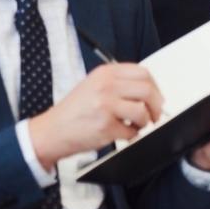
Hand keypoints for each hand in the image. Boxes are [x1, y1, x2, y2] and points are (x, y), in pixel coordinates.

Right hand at [29, 63, 163, 171]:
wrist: (53, 130)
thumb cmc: (73, 111)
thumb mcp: (92, 85)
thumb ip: (117, 83)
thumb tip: (148, 90)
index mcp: (104, 73)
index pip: (143, 73)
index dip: (155, 87)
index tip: (155, 97)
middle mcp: (105, 86)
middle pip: (147, 91)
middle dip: (156, 106)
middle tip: (154, 114)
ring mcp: (105, 106)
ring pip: (143, 112)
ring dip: (144, 122)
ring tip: (135, 125)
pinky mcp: (106, 126)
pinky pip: (132, 132)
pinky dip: (131, 135)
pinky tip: (120, 133)